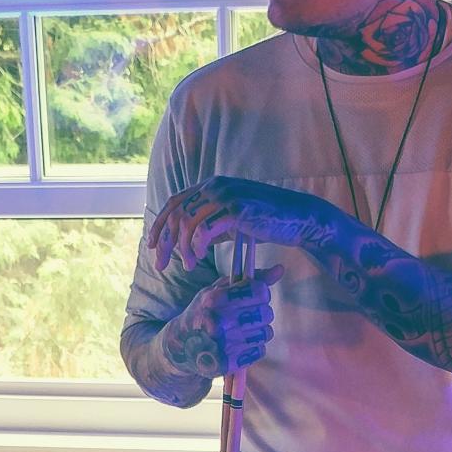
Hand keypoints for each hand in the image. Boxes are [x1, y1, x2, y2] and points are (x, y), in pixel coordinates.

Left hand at [149, 177, 334, 271]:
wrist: (298, 218)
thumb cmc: (267, 220)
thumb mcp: (233, 219)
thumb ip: (212, 223)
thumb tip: (190, 238)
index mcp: (211, 185)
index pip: (175, 202)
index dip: (160, 225)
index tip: (153, 246)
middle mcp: (215, 186)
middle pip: (176, 213)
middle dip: (164, 241)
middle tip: (161, 264)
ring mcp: (226, 196)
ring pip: (187, 223)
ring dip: (182, 248)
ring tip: (188, 266)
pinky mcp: (237, 211)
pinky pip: (205, 230)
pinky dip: (196, 247)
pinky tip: (198, 259)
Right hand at [161, 267, 283, 377]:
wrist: (181, 346)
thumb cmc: (203, 313)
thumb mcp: (217, 291)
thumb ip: (248, 280)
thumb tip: (279, 270)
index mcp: (215, 300)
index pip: (259, 291)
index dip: (261, 293)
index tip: (254, 296)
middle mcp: (220, 322)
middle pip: (266, 313)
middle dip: (261, 312)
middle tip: (248, 315)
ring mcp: (225, 344)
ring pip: (266, 333)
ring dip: (259, 330)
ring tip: (244, 330)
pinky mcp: (229, 363)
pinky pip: (260, 350)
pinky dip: (254, 347)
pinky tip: (241, 344)